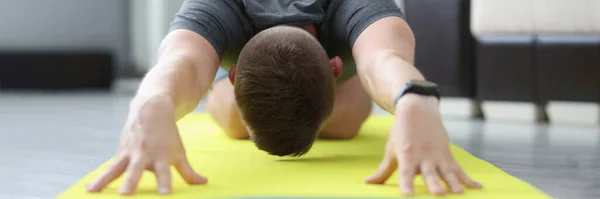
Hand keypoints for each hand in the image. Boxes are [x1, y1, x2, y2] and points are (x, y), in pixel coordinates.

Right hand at [86, 97, 206, 194]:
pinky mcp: (120, 152)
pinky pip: (109, 168)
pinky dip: (99, 178)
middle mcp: (145, 156)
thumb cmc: (168, 135)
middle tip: (125, 194)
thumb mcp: (179, 152)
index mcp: (162, 157)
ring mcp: (130, 153)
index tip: (164, 195)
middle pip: (137, 171)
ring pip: (116, 168)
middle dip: (131, 182)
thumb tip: (203, 183)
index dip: (164, 185)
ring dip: (105, 180)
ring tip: (93, 191)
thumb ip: (188, 171)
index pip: (165, 175)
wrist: (152, 109)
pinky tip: (89, 189)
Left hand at [365, 94, 481, 194]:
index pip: (405, 174)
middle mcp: (423, 157)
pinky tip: (477, 187)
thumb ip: (382, 171)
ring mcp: (437, 156)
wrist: (418, 110)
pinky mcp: (447, 155)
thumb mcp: (391, 151)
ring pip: (447, 172)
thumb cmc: (401, 133)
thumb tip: (368, 183)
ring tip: (460, 194)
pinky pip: (459, 169)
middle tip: (438, 194)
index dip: (406, 185)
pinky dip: (468, 179)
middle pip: (429, 174)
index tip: (406, 196)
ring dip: (454, 183)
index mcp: (407, 156)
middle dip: (434, 185)